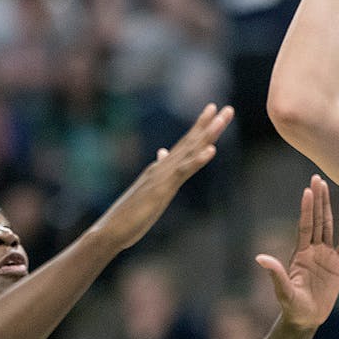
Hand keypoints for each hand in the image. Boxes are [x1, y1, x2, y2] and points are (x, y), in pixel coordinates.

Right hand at [92, 104, 233, 249]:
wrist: (110, 229)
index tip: (213, 111)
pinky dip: (198, 160)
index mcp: (161, 168)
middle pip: (190, 142)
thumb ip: (157, 170)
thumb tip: (162, 153)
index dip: (200, 127)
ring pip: (189, 151)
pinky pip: (183, 171)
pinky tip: (212, 150)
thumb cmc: (128, 214)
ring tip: (222, 119)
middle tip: (228, 109)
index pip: (184, 143)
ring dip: (207, 135)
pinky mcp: (161, 188)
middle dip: (209, 125)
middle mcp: (162, 167)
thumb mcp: (148, 188)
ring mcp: (162, 176)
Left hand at [256, 175, 338, 331]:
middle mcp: (312, 249)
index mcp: (300, 253)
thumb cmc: (292, 306)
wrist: (306, 318)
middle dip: (317, 199)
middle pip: (316, 219)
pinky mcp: (338, 264)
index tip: (307, 191)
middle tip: (317, 178)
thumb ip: (275, 274)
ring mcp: (326, 255)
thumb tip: (260, 258)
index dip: (306, 209)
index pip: (304, 226)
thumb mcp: (283, 291)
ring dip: (329, 207)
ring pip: (328, 225)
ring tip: (328, 186)